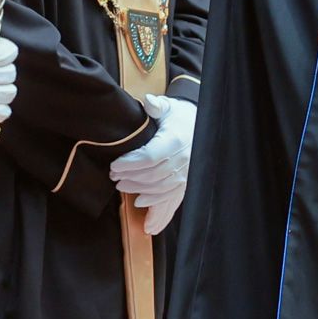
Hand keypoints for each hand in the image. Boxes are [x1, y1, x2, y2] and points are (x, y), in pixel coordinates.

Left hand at [110, 94, 195, 235]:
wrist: (202, 125)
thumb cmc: (180, 116)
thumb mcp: (169, 107)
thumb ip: (156, 107)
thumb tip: (149, 102)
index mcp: (176, 141)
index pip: (149, 157)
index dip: (130, 164)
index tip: (115, 166)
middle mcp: (184, 160)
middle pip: (153, 176)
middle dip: (131, 179)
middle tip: (114, 178)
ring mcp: (187, 175)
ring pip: (161, 190)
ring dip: (141, 193)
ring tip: (123, 190)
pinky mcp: (188, 185)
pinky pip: (173, 202)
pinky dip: (159, 211)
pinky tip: (145, 216)